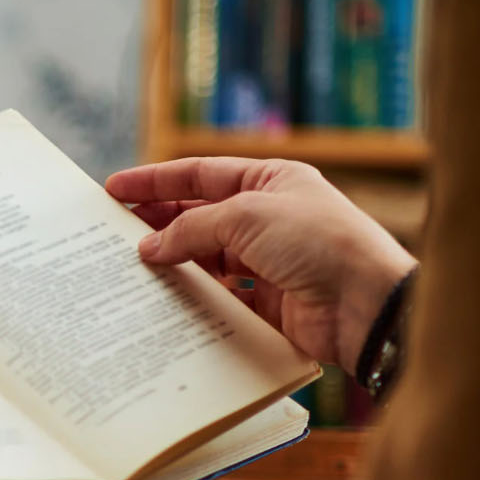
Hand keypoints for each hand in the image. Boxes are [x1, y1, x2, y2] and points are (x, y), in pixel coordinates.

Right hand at [106, 157, 416, 372]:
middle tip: (114, 232)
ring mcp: (268, 261)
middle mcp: (269, 218)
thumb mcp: (247, 217)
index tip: (115, 189)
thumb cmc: (318, 243)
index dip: (156, 181)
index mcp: (271, 181)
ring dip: (173, 260)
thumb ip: (192, 228)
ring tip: (131, 266)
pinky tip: (166, 298)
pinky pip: (220, 295)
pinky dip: (194, 296)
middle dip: (158, 221)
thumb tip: (150, 247)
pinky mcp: (268, 302)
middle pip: (200, 215)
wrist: (364, 304)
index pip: (201, 175)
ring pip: (207, 257)